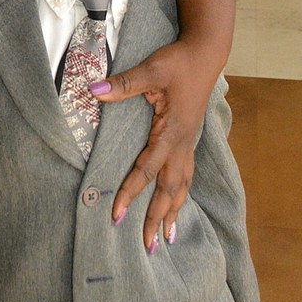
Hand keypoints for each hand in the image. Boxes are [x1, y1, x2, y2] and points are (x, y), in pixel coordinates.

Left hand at [90, 39, 213, 249]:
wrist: (205, 54)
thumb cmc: (178, 62)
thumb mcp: (150, 69)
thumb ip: (123, 84)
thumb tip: (95, 89)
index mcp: (172, 132)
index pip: (146, 170)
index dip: (130, 193)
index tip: (116, 215)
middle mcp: (182, 144)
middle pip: (169, 189)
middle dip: (157, 218)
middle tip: (147, 247)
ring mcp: (188, 143)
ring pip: (181, 186)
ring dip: (173, 212)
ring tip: (167, 240)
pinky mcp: (189, 139)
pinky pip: (186, 174)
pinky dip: (180, 194)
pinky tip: (177, 205)